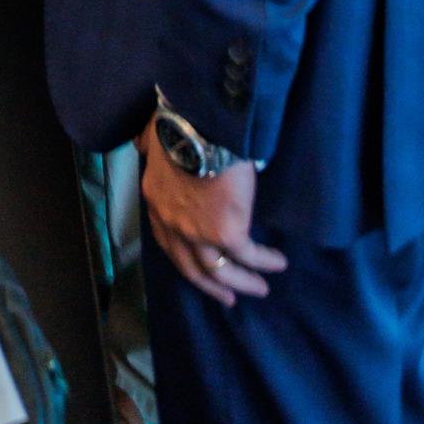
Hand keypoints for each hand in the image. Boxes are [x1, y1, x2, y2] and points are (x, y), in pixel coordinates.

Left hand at [141, 125, 286, 307]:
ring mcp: (197, 233)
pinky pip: (249, 256)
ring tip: (260, 288)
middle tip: (228, 298)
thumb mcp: (152, 139)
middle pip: (191, 267)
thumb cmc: (179, 125)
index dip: (183, 258)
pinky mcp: (226, 233)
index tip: (198, 270)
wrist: (201, 125)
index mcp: (156, 201)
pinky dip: (264, 262)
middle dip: (211, 285)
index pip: (167, 240)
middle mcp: (172, 224)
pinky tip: (277, 262)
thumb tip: (146, 145)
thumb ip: (150, 149)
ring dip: (242, 282)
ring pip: (220, 270)